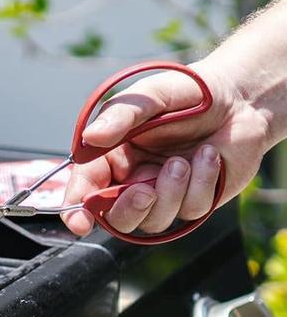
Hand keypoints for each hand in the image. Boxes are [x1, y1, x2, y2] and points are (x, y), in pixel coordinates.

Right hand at [62, 61, 268, 236]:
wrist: (241, 99)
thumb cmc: (190, 93)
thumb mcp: (151, 96)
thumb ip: (120, 116)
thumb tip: (92, 137)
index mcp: (112, 155)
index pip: (86, 188)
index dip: (77, 209)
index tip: (78, 223)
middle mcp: (134, 178)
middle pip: (116, 217)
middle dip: (129, 209)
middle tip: (145, 191)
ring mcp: (164, 193)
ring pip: (154, 219)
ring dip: (170, 192)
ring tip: (183, 160)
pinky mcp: (195, 200)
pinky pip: (190, 210)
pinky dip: (200, 183)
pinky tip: (209, 157)